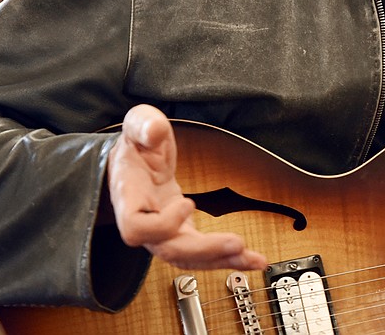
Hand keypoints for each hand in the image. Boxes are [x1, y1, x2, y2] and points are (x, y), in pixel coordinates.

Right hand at [107, 104, 266, 269]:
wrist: (135, 162)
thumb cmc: (136, 144)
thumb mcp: (138, 124)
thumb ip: (144, 124)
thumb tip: (154, 130)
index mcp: (130, 197)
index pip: (137, 227)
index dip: (162, 224)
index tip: (188, 202)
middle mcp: (145, 222)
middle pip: (169, 250)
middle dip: (204, 250)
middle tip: (237, 243)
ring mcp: (164, 232)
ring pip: (188, 258)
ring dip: (221, 260)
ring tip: (254, 259)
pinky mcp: (182, 232)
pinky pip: (201, 252)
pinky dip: (227, 257)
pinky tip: (252, 258)